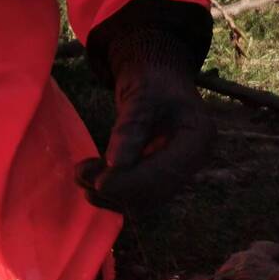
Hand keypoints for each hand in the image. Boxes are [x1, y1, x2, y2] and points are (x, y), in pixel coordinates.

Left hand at [76, 29, 214, 211]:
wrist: (157, 78)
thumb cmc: (153, 79)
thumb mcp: (142, 94)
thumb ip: (131, 127)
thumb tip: (116, 164)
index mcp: (198, 139)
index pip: (167, 174)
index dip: (133, 183)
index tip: (99, 182)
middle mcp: (192, 163)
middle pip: (156, 193)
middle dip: (119, 190)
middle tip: (82, 175)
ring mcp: (176, 174)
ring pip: (143, 201)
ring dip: (110, 195)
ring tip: (80, 174)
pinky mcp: (158, 179)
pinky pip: (135, 197)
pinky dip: (111, 193)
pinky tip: (88, 178)